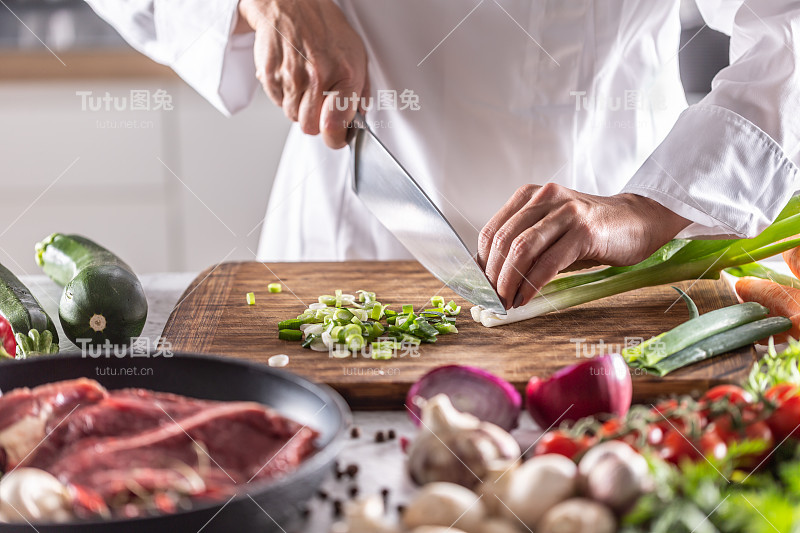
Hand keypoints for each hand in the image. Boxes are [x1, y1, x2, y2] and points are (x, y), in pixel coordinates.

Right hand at [237, 0, 367, 147]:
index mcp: (344, 74)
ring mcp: (291, 77)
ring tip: (304, 82)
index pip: (335, 126)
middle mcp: (317, 78)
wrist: (291, 3)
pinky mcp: (270, 76)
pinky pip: (277, 101)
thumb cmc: (324, 27)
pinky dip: (283, 94)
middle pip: (310, 127)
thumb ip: (360, 89)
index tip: (336, 136)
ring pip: (292, 116)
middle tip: (318, 103)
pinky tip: (291, 74)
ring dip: (298, 106)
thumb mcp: (356, 53)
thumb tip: (360, 115)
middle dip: (314, 121)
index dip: (335, 137)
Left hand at [478, 183, 689, 308]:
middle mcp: (544, 198)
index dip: (482, 262)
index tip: (481, 287)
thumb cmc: (591, 232)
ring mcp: (565, 212)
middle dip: (493, 275)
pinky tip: (526, 298)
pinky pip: (548, 261)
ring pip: (522, 249)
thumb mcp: (551, 233)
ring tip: (506, 302)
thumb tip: (495, 280)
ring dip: (509, 281)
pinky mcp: (584, 230)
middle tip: (492, 300)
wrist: (638, 221)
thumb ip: (525, 248)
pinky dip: (532, 284)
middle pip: (503, 240)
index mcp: (529, 197)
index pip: (492, 231)